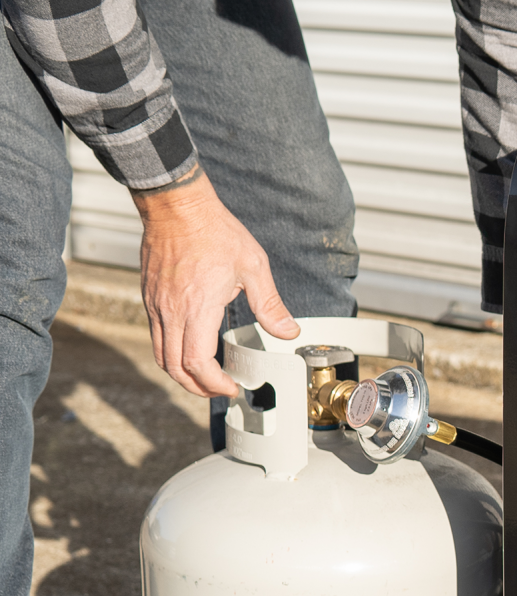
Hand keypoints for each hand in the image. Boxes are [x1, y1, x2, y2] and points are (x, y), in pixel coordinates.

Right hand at [132, 166, 299, 396]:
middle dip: (197, 387)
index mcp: (196, 308)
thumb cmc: (214, 232)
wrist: (177, 205)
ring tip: (207, 377)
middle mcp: (170, 311)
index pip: (196, 362)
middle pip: (174, 367)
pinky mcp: (149, 297)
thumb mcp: (253, 267)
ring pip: (160, 354)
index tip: (230, 387)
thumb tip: (288, 332)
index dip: (213, 383)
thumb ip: (270, 305)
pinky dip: (172, 352)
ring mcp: (155, 305)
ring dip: (181, 373)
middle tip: (220, 390)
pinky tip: (193, 348)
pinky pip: (156, 335)